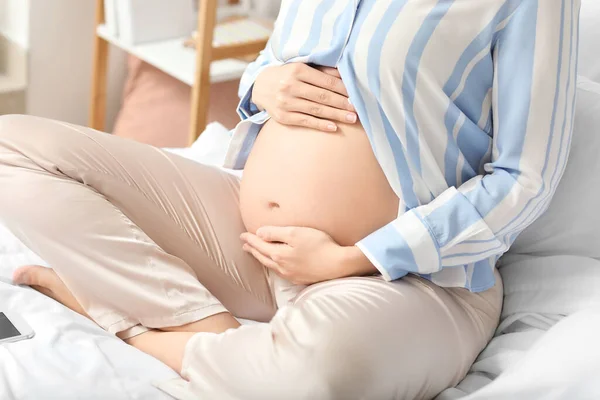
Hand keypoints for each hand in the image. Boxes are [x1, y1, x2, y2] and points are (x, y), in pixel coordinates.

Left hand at [240, 226, 375, 284]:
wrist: (338, 264)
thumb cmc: (319, 245)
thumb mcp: (296, 233)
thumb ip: (275, 232)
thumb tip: (259, 233)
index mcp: (279, 254)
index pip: (260, 245)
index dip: (251, 239)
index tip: (242, 235)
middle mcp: (282, 267)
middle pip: (263, 257)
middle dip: (253, 250)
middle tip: (245, 245)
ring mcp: (291, 274)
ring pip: (270, 266)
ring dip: (261, 258)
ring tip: (256, 253)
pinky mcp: (300, 278)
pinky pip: (280, 272)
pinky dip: (273, 265)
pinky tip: (276, 264)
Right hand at [252, 63, 356, 131]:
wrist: (260, 86)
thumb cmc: (287, 75)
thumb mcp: (301, 67)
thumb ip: (321, 71)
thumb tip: (345, 76)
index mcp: (297, 70)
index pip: (325, 81)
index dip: (343, 89)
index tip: (356, 95)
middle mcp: (290, 86)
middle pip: (323, 97)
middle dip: (343, 104)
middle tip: (358, 109)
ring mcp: (286, 103)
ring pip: (316, 110)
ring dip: (336, 115)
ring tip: (352, 119)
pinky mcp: (283, 117)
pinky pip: (306, 121)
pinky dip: (321, 125)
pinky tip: (334, 127)